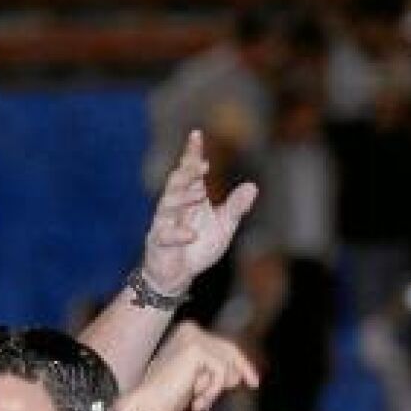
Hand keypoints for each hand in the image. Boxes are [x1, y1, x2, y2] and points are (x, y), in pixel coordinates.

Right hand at [113, 322, 258, 410]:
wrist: (146, 406)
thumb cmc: (167, 397)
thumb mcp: (197, 379)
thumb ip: (215, 370)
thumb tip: (239, 372)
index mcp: (187, 332)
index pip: (224, 345)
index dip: (242, 364)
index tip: (254, 382)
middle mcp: (190, 329)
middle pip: (230, 350)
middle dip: (240, 371)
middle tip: (251, 386)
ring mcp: (192, 337)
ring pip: (227, 363)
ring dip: (216, 389)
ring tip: (198, 402)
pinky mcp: (195, 350)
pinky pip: (221, 372)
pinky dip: (213, 391)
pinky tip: (196, 401)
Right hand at [141, 131, 257, 296]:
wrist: (179, 275)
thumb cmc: (199, 245)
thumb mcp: (224, 225)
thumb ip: (236, 206)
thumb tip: (253, 186)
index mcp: (191, 196)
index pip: (190, 170)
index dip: (192, 153)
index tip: (196, 134)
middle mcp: (175, 206)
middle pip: (176, 183)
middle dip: (186, 172)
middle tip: (200, 164)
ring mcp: (164, 223)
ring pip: (167, 204)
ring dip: (182, 198)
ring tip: (199, 193)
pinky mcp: (158, 243)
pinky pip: (165, 235)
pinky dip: (178, 234)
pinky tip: (191, 233)